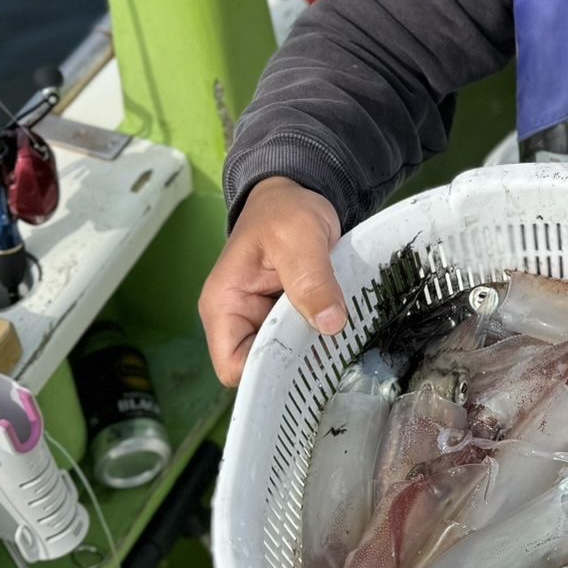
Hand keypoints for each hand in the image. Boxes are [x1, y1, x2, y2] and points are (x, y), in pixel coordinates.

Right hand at [199, 177, 347, 385]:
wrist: (298, 194)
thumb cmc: (284, 210)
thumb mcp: (298, 237)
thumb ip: (311, 279)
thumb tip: (330, 324)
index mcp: (224, 306)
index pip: (233, 366)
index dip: (265, 374)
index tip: (305, 365)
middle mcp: (239, 320)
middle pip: (262, 367)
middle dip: (296, 366)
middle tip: (334, 355)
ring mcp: (264, 320)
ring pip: (287, 358)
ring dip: (313, 353)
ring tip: (344, 345)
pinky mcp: (289, 317)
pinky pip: (304, 341)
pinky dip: (322, 339)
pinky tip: (344, 334)